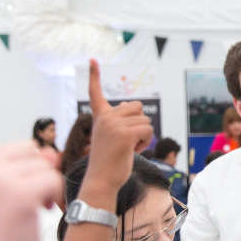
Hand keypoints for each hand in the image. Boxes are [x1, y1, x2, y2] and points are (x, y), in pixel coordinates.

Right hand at [0, 74, 62, 240]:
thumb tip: (51, 154)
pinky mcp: (16, 191)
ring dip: (47, 188)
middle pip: (31, 149)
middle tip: (23, 201)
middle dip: (38, 172)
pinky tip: (36, 212)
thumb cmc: (3, 232)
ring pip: (46, 166)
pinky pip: (52, 180)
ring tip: (27, 210)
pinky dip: (52, 197)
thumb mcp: (9, 192)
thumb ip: (23, 168)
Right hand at [81, 59, 152, 193]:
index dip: (94, 76)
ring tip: (129, 147)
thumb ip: (120, 119)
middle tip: (127, 141)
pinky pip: (148, 130)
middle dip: (139, 124)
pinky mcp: (124, 134)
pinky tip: (134, 150)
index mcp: (99, 116)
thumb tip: (132, 104)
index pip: (95, 92)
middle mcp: (105, 117)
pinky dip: (146, 141)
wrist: (102, 180)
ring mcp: (114, 125)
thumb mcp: (112, 135)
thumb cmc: (110, 160)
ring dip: (144, 135)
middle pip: (138, 107)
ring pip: (145, 119)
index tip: (92, 60)